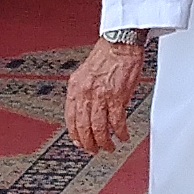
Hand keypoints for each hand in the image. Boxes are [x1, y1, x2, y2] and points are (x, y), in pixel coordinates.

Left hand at [64, 36, 145, 155]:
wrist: (120, 43)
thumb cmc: (106, 56)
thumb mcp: (85, 74)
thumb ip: (82, 93)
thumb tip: (83, 112)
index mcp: (75, 88)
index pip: (70, 118)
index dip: (75, 135)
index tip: (80, 142)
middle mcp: (85, 93)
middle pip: (84, 127)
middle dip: (89, 143)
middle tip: (94, 150)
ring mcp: (101, 96)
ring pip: (100, 128)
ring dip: (105, 141)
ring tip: (110, 146)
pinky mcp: (117, 97)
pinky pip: (117, 122)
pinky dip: (120, 132)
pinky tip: (122, 136)